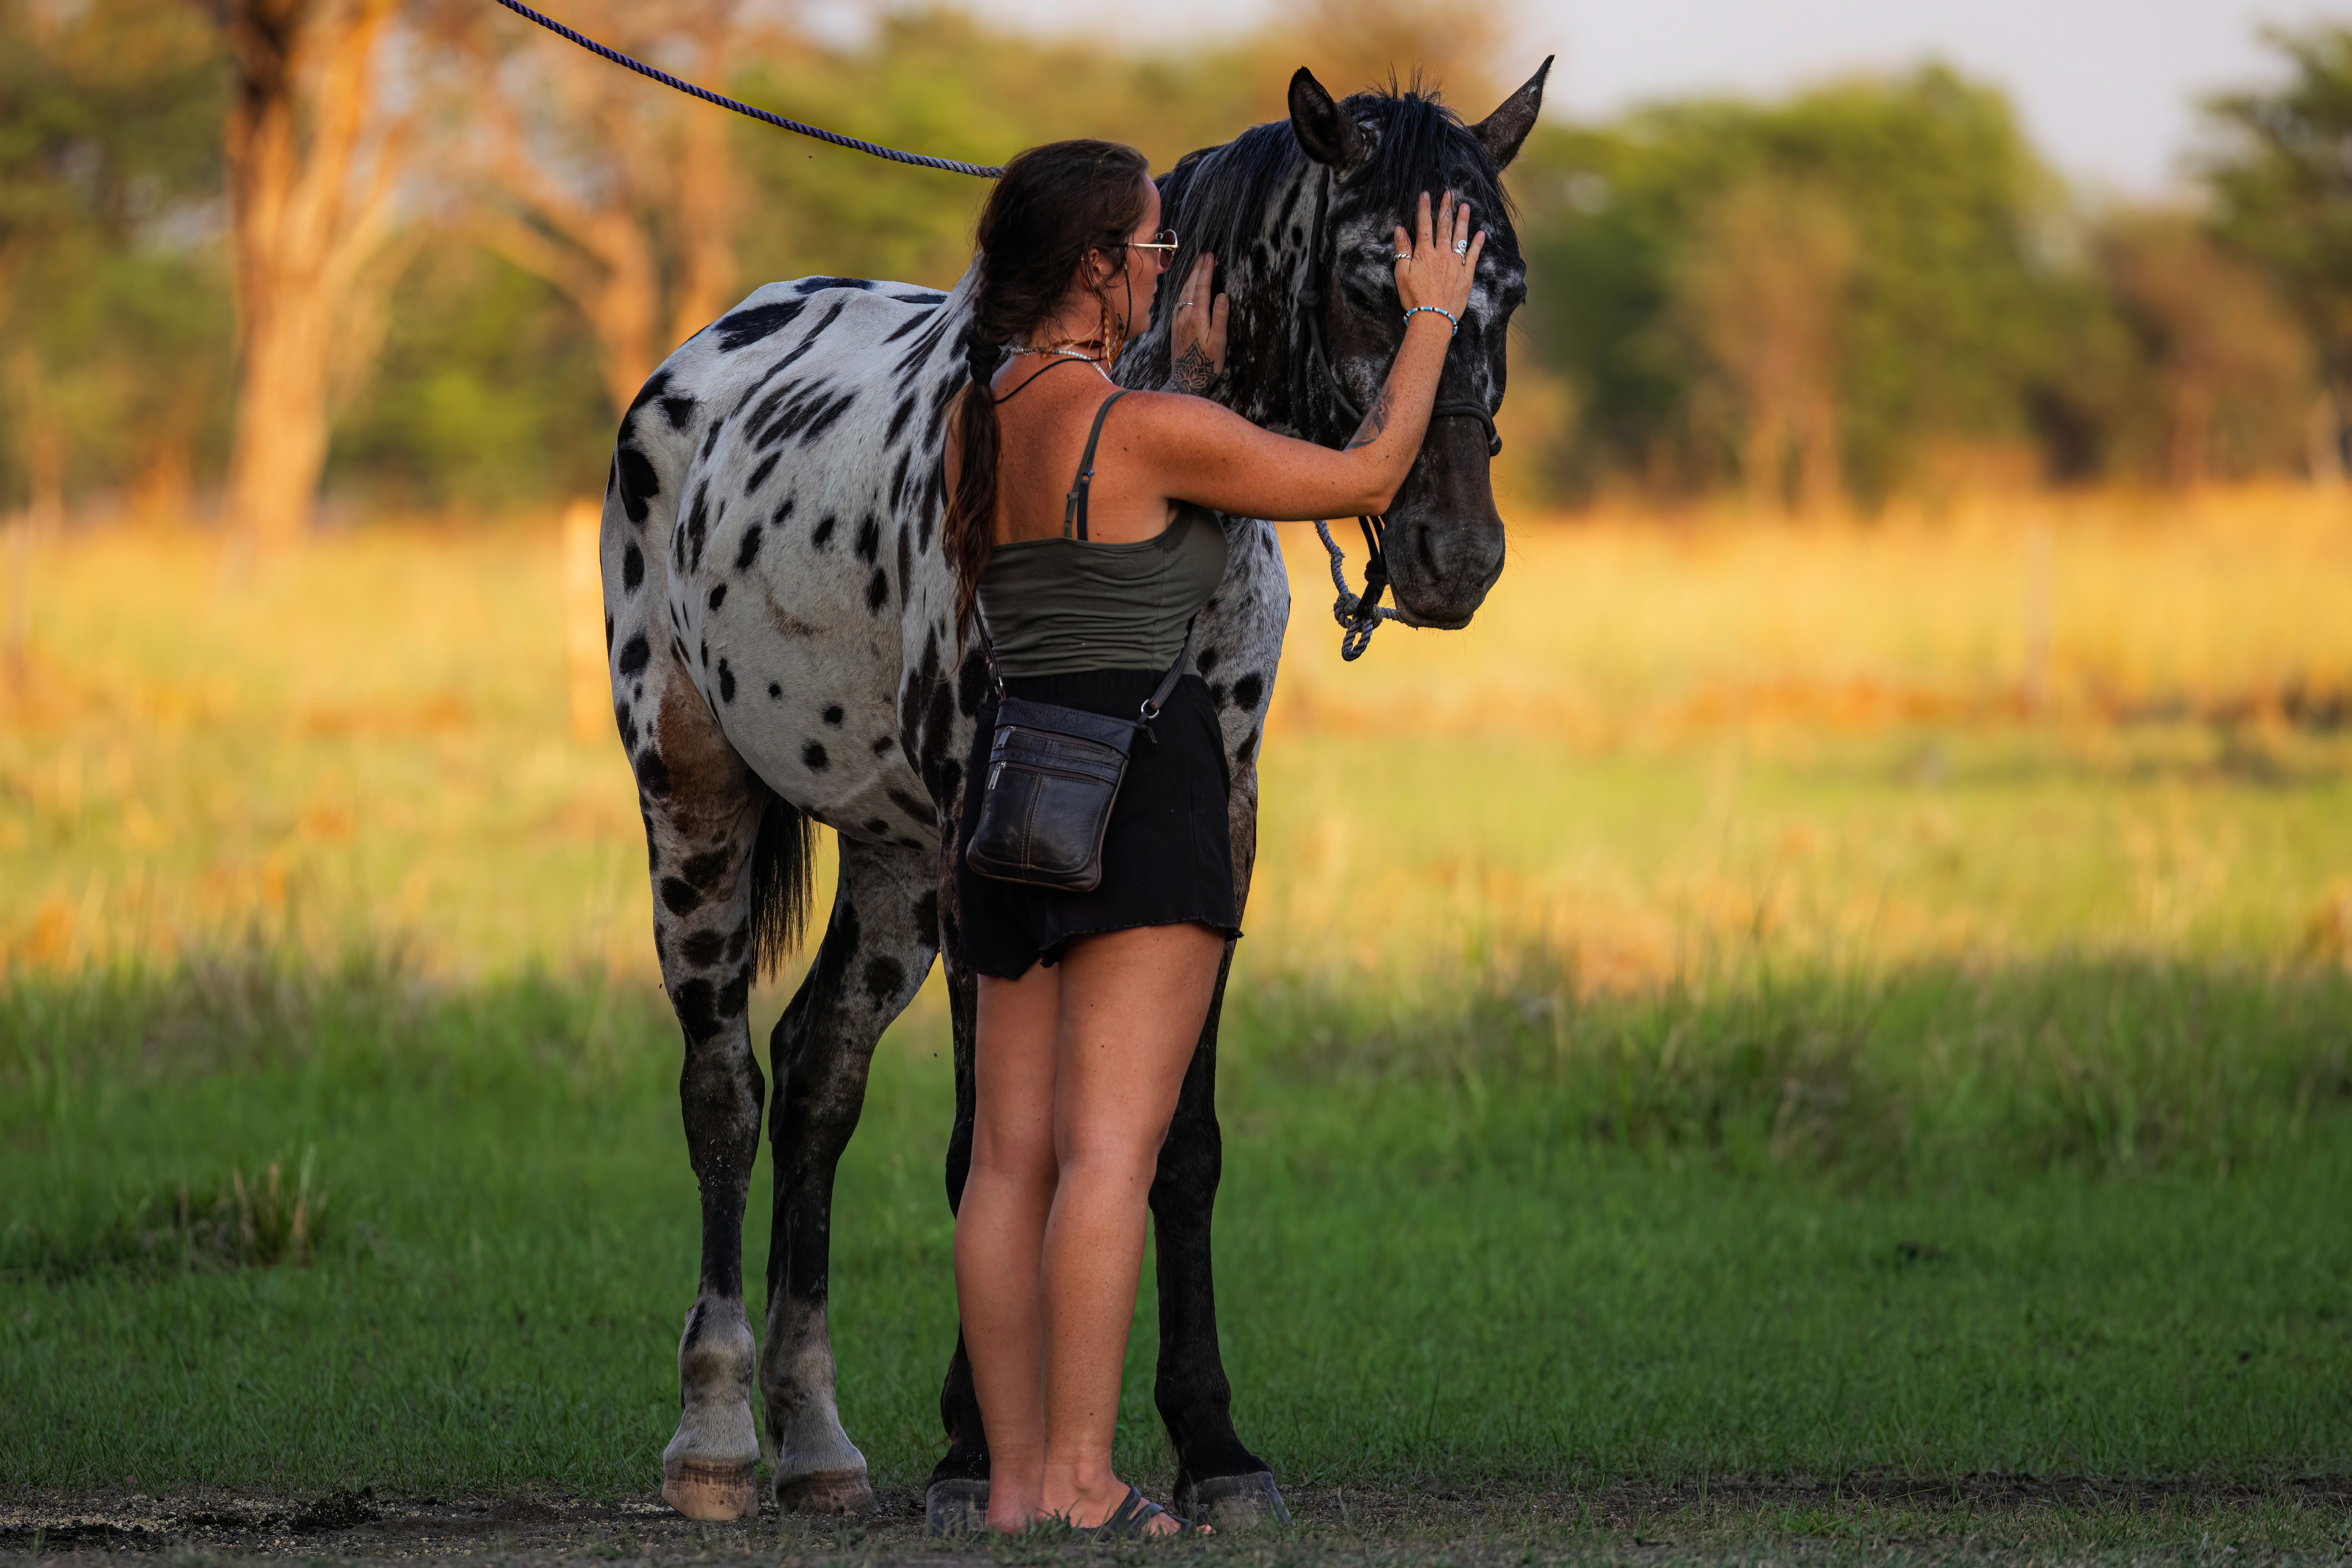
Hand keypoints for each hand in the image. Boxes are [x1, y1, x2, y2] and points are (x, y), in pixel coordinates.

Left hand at [1166, 253, 1228, 393]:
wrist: (1186, 380)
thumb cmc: (1207, 364)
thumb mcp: (1219, 343)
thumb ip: (1220, 318)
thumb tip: (1222, 295)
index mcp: (1197, 318)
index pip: (1202, 288)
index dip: (1206, 271)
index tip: (1210, 255)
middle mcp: (1184, 316)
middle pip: (1191, 286)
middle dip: (1198, 269)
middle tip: (1205, 253)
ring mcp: (1177, 320)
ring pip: (1183, 292)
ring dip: (1190, 276)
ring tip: (1197, 264)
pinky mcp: (1174, 326)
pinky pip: (1178, 301)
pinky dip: (1184, 289)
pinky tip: (1186, 286)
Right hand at [1393, 191, 1482, 322]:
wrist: (1433, 318)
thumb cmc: (1414, 298)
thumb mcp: (1402, 274)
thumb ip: (1402, 250)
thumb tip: (1400, 230)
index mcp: (1424, 253)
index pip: (1424, 225)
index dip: (1424, 208)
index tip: (1426, 194)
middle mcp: (1442, 254)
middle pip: (1444, 226)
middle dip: (1446, 208)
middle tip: (1449, 193)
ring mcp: (1456, 263)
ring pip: (1459, 237)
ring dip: (1462, 220)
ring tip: (1464, 206)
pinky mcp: (1466, 275)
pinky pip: (1473, 255)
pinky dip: (1477, 244)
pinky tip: (1481, 233)